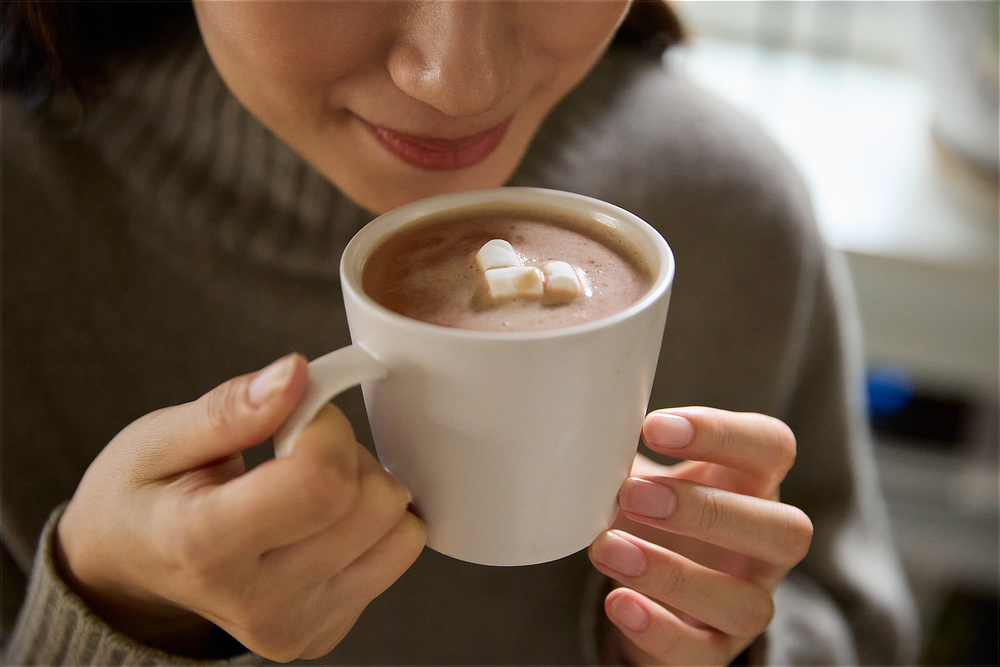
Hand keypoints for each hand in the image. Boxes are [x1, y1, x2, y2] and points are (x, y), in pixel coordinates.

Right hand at [56, 354, 425, 660]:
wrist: (128, 568)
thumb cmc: (143, 496)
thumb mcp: (158, 438)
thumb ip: (231, 409)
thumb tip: (297, 374)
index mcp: (204, 548)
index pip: (322, 482)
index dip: (325, 427)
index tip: (296, 413)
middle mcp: (257, 602)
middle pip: (374, 505)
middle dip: (349, 452)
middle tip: (297, 448)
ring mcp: (297, 627)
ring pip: (401, 530)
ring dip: (368, 488)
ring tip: (308, 483)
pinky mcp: (326, 633)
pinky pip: (398, 555)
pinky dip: (374, 524)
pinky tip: (320, 518)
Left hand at [588, 407, 812, 665]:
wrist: (648, 585)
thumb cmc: (654, 510)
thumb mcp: (644, 472)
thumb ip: (625, 449)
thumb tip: (582, 432)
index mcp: (755, 483)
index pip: (771, 447)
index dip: (721, 434)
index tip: (653, 426)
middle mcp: (767, 546)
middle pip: (784, 530)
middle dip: (706, 511)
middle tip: (631, 495)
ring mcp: (749, 601)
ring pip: (747, 604)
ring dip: (674, 575)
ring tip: (607, 548)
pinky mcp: (716, 649)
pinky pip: (702, 652)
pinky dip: (659, 630)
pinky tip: (618, 602)